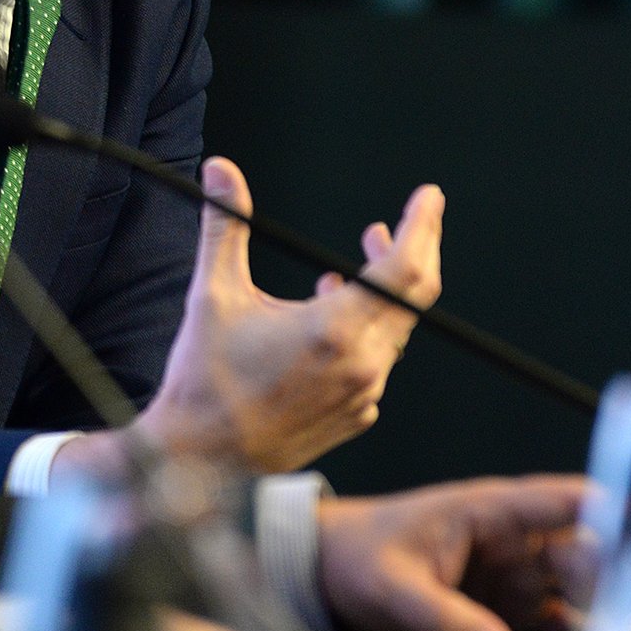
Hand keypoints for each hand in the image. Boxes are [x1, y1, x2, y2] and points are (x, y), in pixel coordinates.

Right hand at [136, 159, 442, 473]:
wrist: (202, 462)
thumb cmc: (204, 380)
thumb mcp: (213, 294)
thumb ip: (226, 224)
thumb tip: (220, 169)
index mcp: (336, 329)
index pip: (405, 267)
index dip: (422, 226)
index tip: (428, 198)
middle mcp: (363, 364)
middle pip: (416, 296)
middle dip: (410, 251)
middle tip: (393, 224)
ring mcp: (364, 394)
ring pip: (397, 331)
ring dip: (383, 295)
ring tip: (341, 275)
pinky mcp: (357, 416)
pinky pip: (378, 364)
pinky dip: (367, 335)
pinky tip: (329, 326)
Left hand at [316, 476, 592, 630]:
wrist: (327, 574)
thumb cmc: (358, 556)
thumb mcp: (394, 587)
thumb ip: (446, 618)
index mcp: (490, 511)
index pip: (564, 501)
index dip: (614, 512)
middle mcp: (515, 541)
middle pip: (585, 553)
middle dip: (621, 577)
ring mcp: (518, 577)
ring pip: (581, 590)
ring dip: (609, 612)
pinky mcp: (512, 611)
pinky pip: (559, 624)